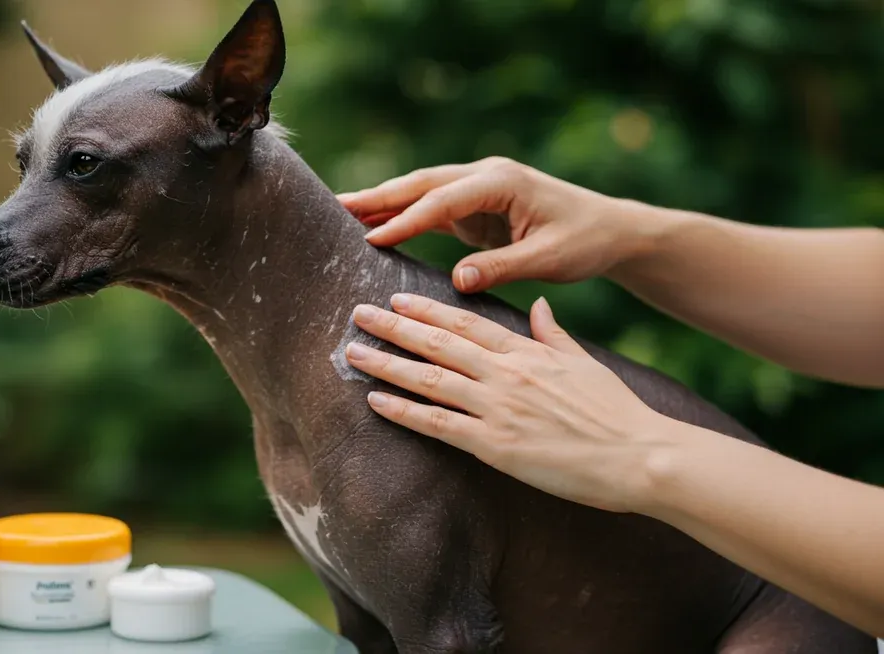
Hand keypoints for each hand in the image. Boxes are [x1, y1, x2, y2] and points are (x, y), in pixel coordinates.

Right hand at [337, 158, 649, 292]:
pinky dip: (403, 216)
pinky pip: (431, 209)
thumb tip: (459, 280)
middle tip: (336, 206)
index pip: (443, 200)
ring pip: (422, 192)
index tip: (373, 237)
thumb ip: (504, 267)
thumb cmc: (584, 241)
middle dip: (379, 196)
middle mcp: (485, 177)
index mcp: (502, 182)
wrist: (609, 230)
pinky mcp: (475, 207)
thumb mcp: (549, 259)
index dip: (407, 219)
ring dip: (384, 202)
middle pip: (422, 184)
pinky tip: (374, 226)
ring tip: (341, 212)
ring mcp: (478, 188)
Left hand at [344, 293, 670, 512]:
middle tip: (357, 312)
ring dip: (387, 363)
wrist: (640, 454)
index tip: (396, 297)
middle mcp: (506, 373)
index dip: (427, 309)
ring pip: (429, 379)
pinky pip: (437, 424)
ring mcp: (498, 408)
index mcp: (527, 351)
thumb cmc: (616, 411)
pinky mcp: (495, 445)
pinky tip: (375, 401)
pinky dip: (403, 411)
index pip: (466, 321)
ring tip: (352, 352)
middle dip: (394, 326)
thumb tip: (537, 306)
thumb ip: (553, 333)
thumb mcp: (584, 361)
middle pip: (438, 342)